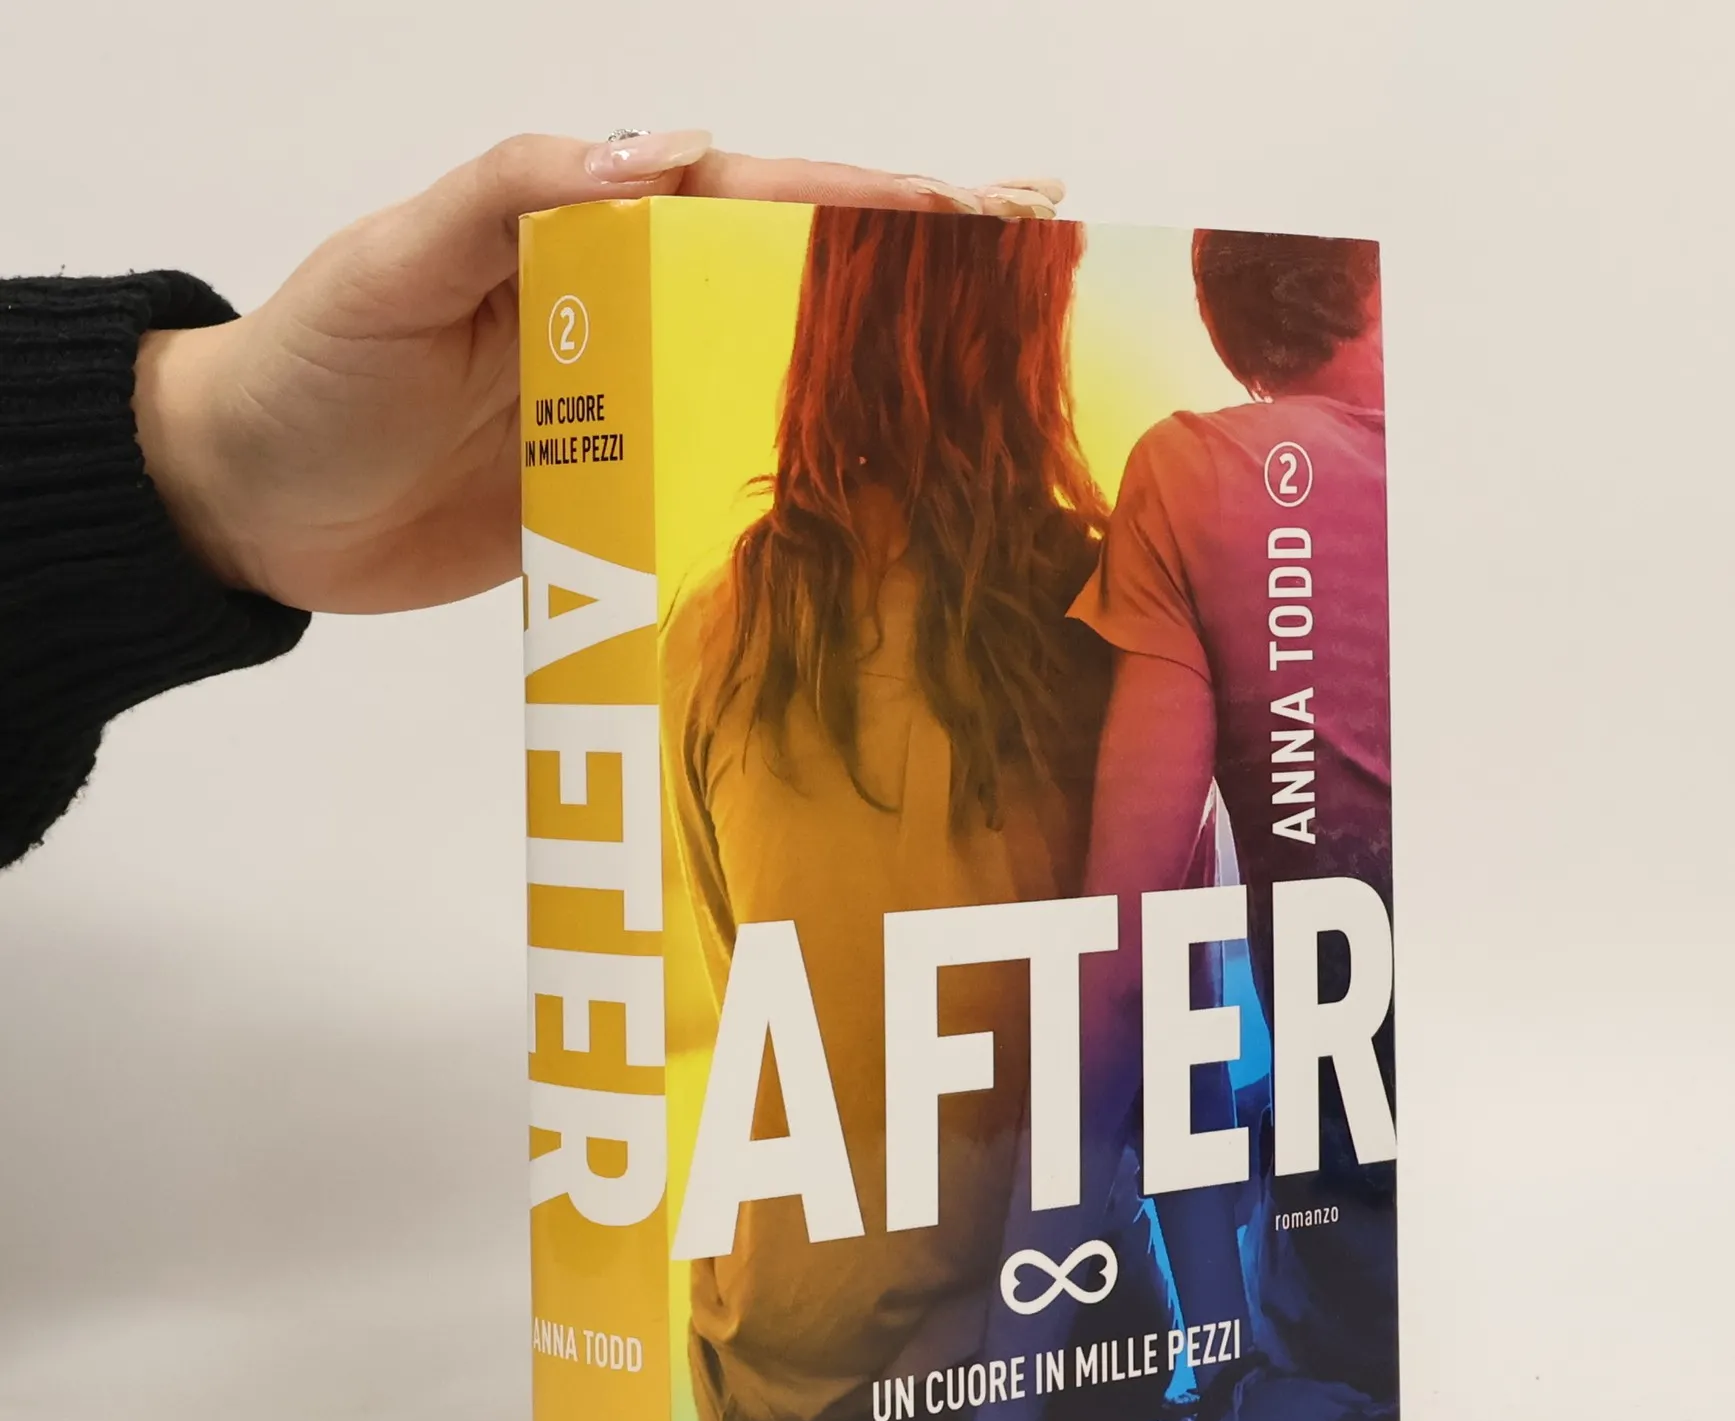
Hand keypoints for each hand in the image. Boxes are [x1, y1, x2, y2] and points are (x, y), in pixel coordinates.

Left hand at [131, 134, 1064, 614]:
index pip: (754, 200)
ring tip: (999, 379)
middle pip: (794, 283)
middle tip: (1038, 268)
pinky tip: (883, 504)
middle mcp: (632, 314)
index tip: (985, 207)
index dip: (872, 199)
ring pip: (777, 381)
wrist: (249, 510)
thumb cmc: (309, 372)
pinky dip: (807, 490)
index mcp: (590, 234)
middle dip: (917, 272)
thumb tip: (671, 147)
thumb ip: (518, 196)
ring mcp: (634, 409)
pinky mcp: (622, 499)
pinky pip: (725, 482)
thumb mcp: (396, 266)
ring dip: (884, 379)